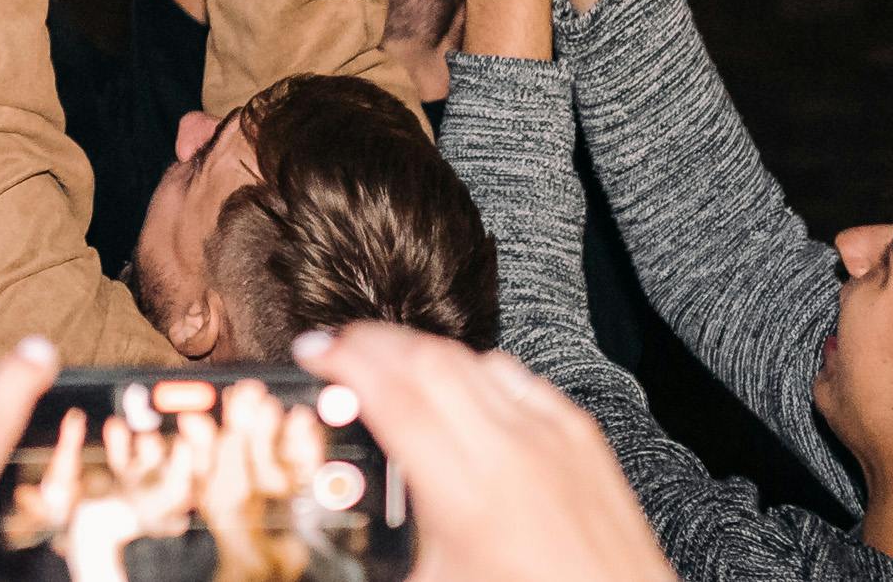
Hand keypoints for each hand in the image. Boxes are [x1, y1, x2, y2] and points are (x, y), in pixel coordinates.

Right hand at [292, 323, 677, 581]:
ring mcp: (551, 435)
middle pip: (426, 361)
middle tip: (335, 347)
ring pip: (469, 358)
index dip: (344, 363)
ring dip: (418, 350)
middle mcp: (511, 452)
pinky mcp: (580, 433)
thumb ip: (380, 550)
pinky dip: (474, 368)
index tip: (312, 352)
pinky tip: (456, 383)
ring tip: (384, 360)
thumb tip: (328, 528)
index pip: (393, 398)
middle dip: (370, 341)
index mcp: (467, 497)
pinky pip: (514, 376)